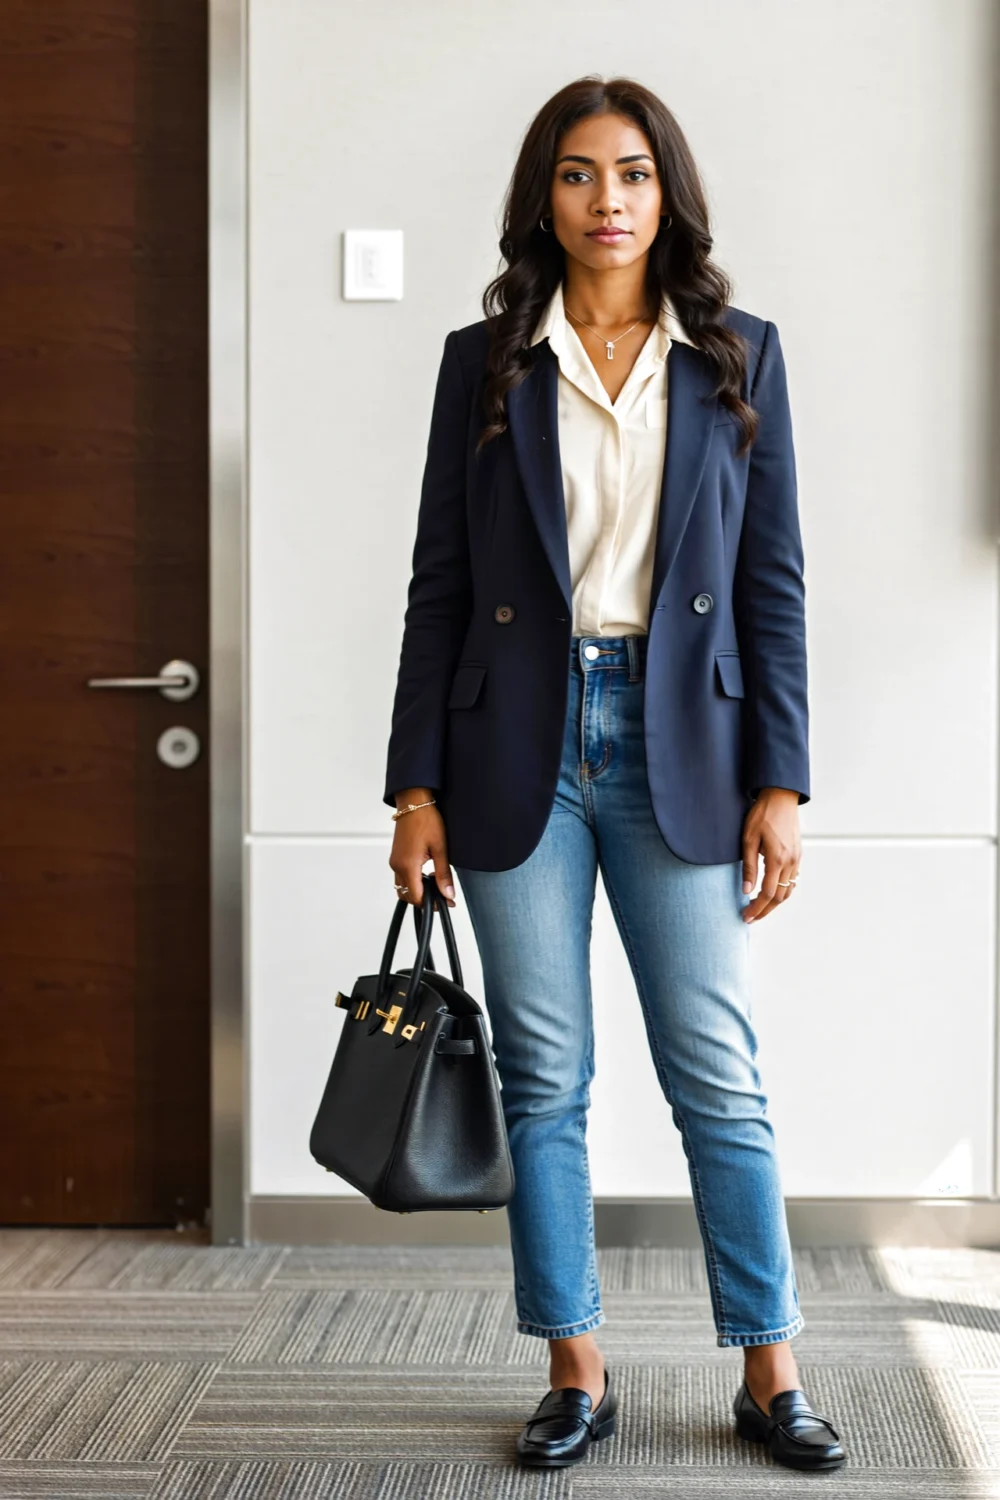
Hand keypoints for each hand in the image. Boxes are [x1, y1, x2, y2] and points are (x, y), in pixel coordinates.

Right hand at [389, 798, 456, 908]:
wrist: (414, 802)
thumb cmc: (426, 819)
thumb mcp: (440, 848)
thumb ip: (443, 874)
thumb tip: (447, 894)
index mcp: (407, 865)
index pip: (416, 897)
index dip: (431, 904)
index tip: (446, 903)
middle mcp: (397, 865)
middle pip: (407, 895)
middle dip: (424, 900)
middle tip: (443, 897)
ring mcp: (394, 861)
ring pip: (403, 887)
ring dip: (417, 891)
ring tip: (436, 886)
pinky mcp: (396, 856)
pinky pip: (401, 877)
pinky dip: (412, 882)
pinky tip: (427, 875)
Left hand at [741, 787, 800, 922]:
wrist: (781, 796)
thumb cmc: (762, 815)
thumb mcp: (748, 839)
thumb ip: (749, 866)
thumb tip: (746, 890)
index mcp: (777, 859)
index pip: (767, 893)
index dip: (756, 908)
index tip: (745, 916)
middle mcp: (791, 862)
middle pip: (779, 897)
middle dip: (764, 910)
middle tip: (750, 917)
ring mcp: (797, 859)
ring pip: (788, 890)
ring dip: (774, 903)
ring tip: (758, 908)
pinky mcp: (798, 855)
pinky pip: (792, 880)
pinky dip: (782, 891)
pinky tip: (770, 892)